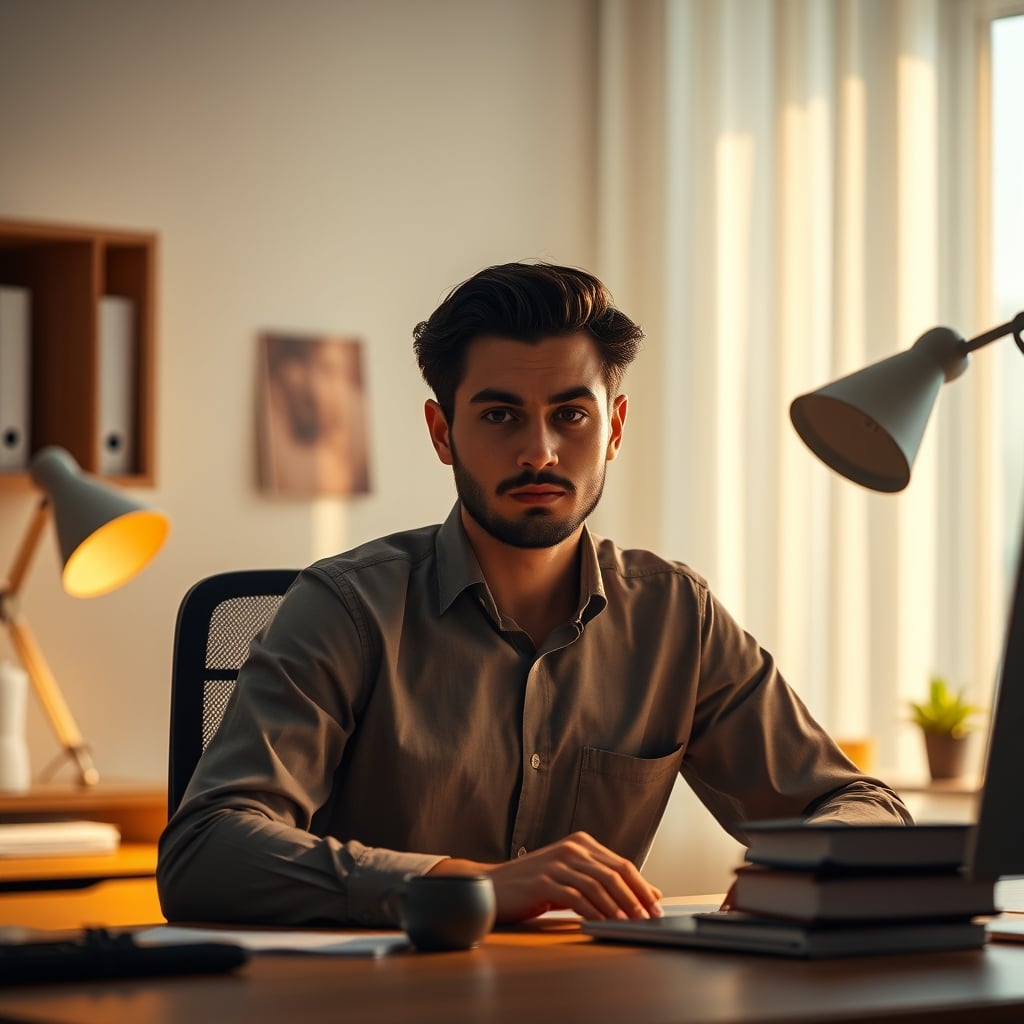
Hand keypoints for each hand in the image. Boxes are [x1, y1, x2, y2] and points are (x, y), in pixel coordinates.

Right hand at [427, 831, 662, 922]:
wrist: (493, 886)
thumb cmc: (535, 885)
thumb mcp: (573, 879)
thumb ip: (605, 882)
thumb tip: (649, 892)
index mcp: (581, 843)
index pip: (621, 864)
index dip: (642, 886)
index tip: (657, 907)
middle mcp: (571, 848)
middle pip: (615, 872)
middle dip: (637, 897)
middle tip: (651, 918)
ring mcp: (557, 863)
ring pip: (599, 885)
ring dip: (619, 907)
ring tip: (632, 924)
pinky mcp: (544, 881)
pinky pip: (577, 898)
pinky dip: (595, 912)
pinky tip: (604, 924)